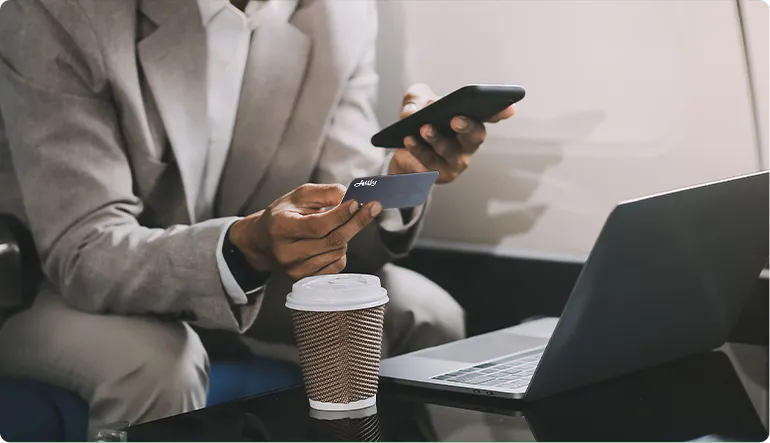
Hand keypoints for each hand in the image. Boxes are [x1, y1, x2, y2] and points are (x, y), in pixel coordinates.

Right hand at [229, 184, 381, 280]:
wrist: (265, 240)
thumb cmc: (285, 214)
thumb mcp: (299, 195)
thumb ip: (324, 193)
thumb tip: (349, 196)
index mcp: (281, 227)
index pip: (318, 225)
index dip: (340, 214)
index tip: (357, 202)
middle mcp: (286, 252)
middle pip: (332, 240)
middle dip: (356, 222)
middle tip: (372, 208)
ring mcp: (295, 269)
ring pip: (337, 252)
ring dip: (346, 236)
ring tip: (337, 225)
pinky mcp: (305, 279)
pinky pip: (336, 265)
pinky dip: (341, 251)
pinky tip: (332, 242)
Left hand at [388, 83, 515, 183]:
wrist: (401, 147)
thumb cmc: (418, 120)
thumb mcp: (416, 101)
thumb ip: (415, 98)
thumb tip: (412, 110)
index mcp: (470, 122)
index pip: (490, 116)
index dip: (501, 112)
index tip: (510, 108)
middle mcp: (468, 144)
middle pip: (475, 136)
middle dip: (468, 127)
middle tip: (455, 118)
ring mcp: (455, 161)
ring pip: (450, 151)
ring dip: (437, 138)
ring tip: (425, 127)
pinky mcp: (438, 174)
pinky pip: (429, 163)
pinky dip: (418, 150)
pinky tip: (409, 139)